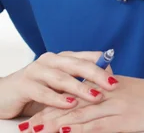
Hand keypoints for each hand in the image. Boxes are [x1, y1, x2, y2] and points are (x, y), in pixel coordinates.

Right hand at [0, 52, 117, 120]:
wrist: (3, 95)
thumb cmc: (37, 90)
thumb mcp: (60, 85)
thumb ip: (78, 82)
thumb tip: (105, 85)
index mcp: (63, 57)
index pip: (87, 56)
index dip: (103, 65)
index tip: (115, 76)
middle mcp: (51, 60)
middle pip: (78, 65)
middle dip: (97, 75)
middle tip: (111, 85)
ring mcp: (36, 71)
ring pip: (62, 78)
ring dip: (80, 88)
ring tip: (95, 96)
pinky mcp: (24, 85)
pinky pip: (44, 92)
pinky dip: (58, 99)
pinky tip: (70, 104)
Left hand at [26, 76, 143, 132]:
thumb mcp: (135, 87)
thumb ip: (116, 88)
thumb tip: (101, 87)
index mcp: (113, 84)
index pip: (79, 92)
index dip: (57, 100)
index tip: (38, 109)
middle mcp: (112, 93)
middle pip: (75, 103)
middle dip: (50, 113)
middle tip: (29, 122)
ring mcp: (119, 106)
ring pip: (83, 114)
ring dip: (58, 123)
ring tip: (38, 129)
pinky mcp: (127, 120)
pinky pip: (100, 125)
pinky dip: (82, 129)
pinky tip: (67, 132)